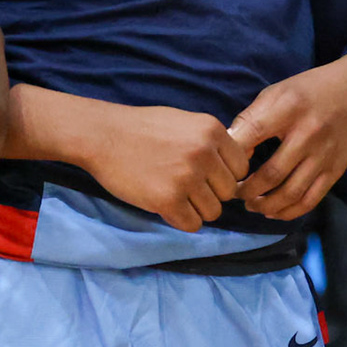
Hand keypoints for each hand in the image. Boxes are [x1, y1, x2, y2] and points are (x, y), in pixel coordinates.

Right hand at [74, 103, 251, 232]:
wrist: (104, 136)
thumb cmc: (145, 129)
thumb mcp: (187, 122)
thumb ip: (213, 141)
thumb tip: (242, 162)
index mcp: (212, 131)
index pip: (241, 167)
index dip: (225, 175)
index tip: (207, 175)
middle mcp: (204, 153)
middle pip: (229, 192)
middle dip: (211, 194)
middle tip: (189, 188)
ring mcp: (186, 177)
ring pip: (213, 211)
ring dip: (197, 209)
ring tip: (177, 196)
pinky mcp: (167, 200)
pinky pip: (192, 224)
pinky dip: (182, 220)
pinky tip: (168, 207)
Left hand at [233, 54, 346, 220]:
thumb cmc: (308, 91)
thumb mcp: (277, 93)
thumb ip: (251, 119)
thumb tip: (229, 148)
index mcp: (288, 109)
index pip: (252, 134)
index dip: (232, 155)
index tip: (223, 165)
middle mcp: (308, 134)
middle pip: (272, 174)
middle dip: (247, 190)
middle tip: (235, 193)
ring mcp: (324, 155)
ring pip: (291, 193)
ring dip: (265, 205)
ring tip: (252, 204)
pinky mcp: (336, 169)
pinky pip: (311, 199)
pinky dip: (289, 211)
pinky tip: (274, 211)